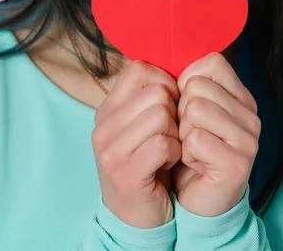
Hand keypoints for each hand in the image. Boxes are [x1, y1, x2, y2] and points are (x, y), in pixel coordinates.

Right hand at [91, 60, 181, 227]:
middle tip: (172, 132)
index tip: (170, 104)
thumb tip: (179, 66)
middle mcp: (103, 127)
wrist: (137, 218)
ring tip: (169, 148)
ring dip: (176, 133)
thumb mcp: (142, 125)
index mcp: (107, 109)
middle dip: (174, 110)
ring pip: (161, 115)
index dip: (164, 82)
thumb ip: (151, 96)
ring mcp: (111, 151)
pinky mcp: (126, 174)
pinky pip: (164, 144)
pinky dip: (175, 152)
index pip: (139, 69)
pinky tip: (168, 162)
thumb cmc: (149, 163)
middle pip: (156, 91)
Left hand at [172, 52, 260, 216]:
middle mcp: (251, 114)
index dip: (188, 81)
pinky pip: (195, 139)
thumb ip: (187, 83)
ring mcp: (249, 138)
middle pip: (198, 86)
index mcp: (241, 96)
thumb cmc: (190, 150)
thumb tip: (166, 58)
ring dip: (183, 133)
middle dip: (181, 111)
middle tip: (190, 135)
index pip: (212, 61)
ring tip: (193, 149)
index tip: (187, 105)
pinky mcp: (239, 163)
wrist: (197, 202)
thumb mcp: (188, 111)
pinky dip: (186, 154)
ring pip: (195, 109)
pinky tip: (196, 165)